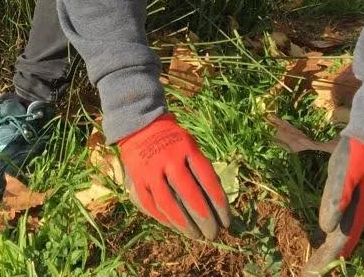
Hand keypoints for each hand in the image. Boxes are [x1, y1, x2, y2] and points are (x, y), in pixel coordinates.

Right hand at [117, 113, 230, 239]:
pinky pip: (151, 205)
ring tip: (196, 236)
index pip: (208, 181)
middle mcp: (169, 160)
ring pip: (169, 204)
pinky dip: (164, 219)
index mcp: (187, 150)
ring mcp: (150, 171)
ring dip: (184, 224)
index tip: (226, 222)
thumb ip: (202, 169)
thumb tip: (218, 202)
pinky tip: (175, 227)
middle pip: (190, 196)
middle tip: (213, 234)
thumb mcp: (191, 146)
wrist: (139, 127)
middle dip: (204, 219)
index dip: (219, 205)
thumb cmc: (173, 141)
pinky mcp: (136, 180)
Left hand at [303, 136, 363, 274]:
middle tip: (307, 273)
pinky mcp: (347, 198)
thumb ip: (336, 200)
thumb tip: (326, 228)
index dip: (324, 261)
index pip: (336, 245)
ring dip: (327, 251)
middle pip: (337, 244)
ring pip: (339, 236)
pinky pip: (338, 223)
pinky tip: (326, 236)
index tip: (309, 274)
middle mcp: (353, 214)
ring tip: (315, 263)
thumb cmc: (355, 156)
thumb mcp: (343, 175)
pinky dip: (331, 234)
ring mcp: (351, 207)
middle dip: (323, 260)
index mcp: (353, 213)